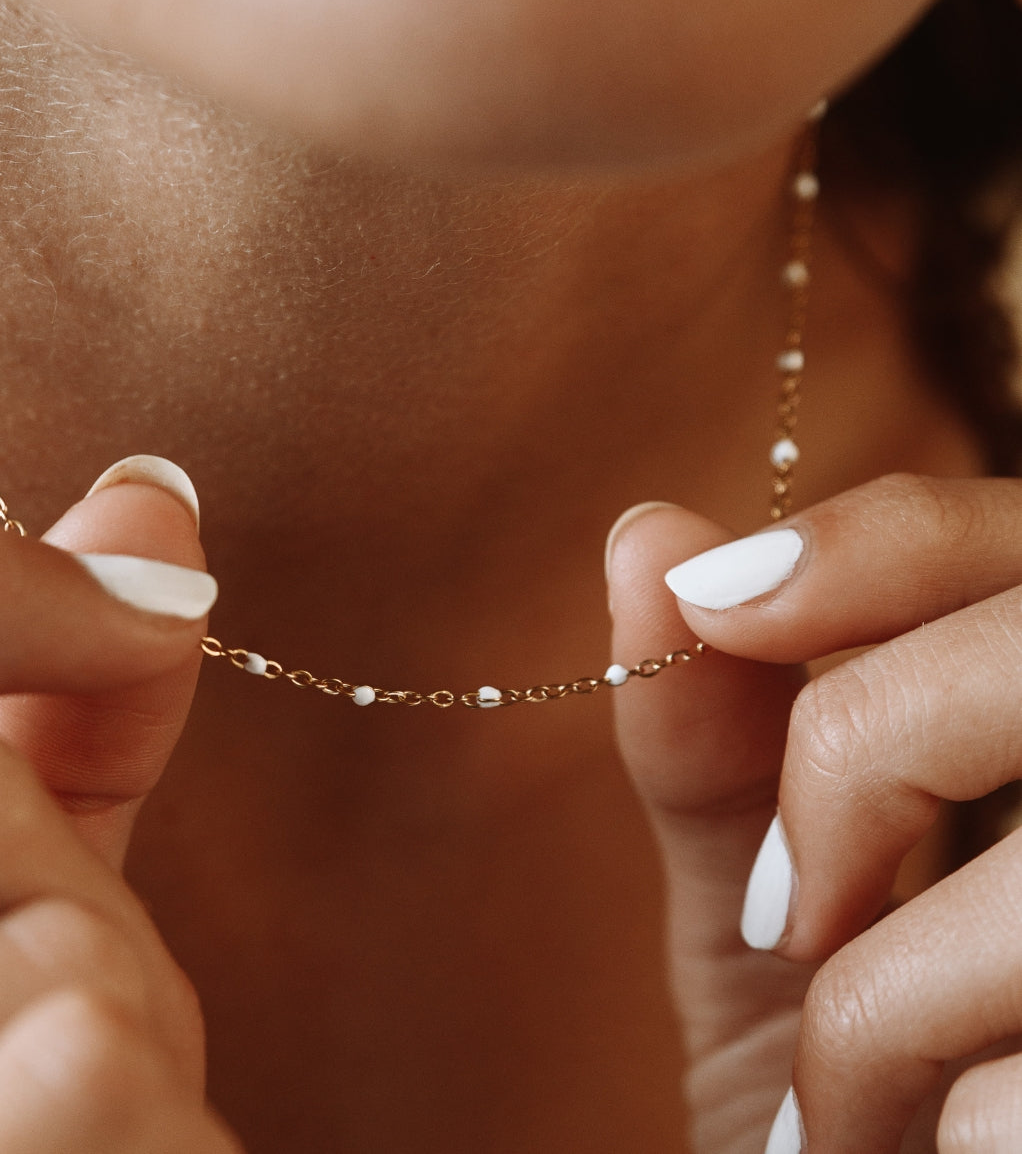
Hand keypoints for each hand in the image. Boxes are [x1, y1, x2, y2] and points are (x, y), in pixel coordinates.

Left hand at [607, 475, 1021, 1152]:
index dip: (860, 544)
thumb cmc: (840, 1089)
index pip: (1001, 537)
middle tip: (789, 914)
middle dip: (857, 757)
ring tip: (844, 1102)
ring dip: (876, 1009)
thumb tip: (644, 534)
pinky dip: (923, 1131)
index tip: (707, 600)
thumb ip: (714, 739)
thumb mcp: (761, 909)